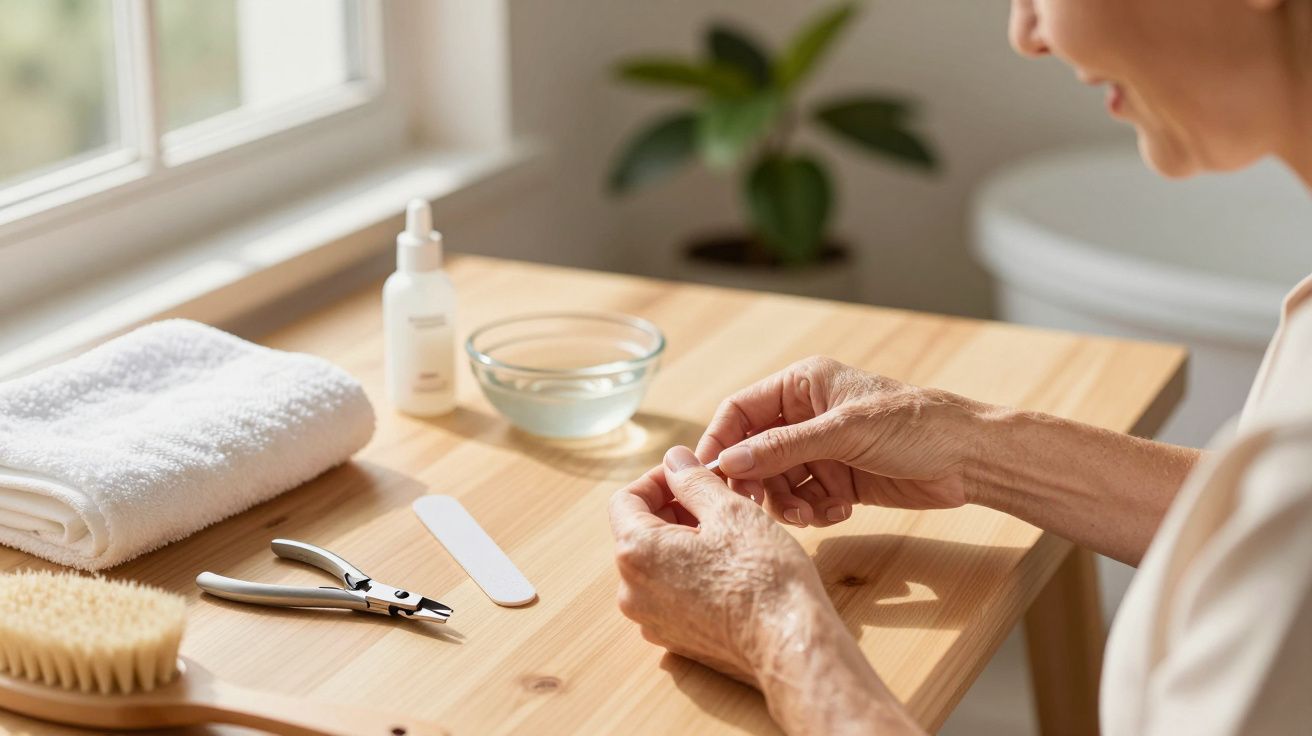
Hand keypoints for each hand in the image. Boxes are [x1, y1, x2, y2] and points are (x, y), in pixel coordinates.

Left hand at [609, 446, 923, 735]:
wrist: (790, 644)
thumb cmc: (763, 575)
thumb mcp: (729, 510)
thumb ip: (692, 480)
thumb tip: (674, 460)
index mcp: (637, 553)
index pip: (626, 499)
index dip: (658, 479)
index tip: (690, 473)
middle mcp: (632, 591)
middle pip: (639, 532)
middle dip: (673, 509)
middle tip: (715, 499)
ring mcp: (651, 620)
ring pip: (657, 564)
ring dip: (683, 541)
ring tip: (727, 532)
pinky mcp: (674, 639)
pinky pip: (670, 594)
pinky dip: (690, 573)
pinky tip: (728, 567)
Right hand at [697, 356, 987, 527]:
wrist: (970, 459)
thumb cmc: (915, 426)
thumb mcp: (844, 432)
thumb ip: (784, 447)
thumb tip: (729, 462)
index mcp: (803, 386)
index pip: (741, 411)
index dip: (720, 441)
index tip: (709, 475)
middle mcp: (806, 416)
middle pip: (754, 452)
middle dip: (757, 480)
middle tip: (758, 506)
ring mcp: (822, 450)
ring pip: (778, 481)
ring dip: (787, 501)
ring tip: (810, 514)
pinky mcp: (839, 480)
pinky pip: (805, 499)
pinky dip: (814, 510)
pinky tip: (839, 511)